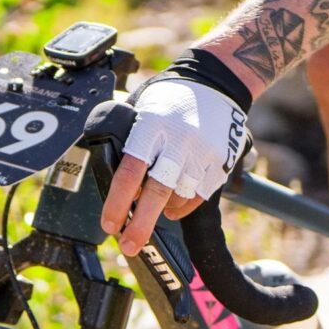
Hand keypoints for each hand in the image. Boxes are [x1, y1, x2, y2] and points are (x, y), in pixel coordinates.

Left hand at [100, 53, 253, 254]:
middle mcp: (179, 140)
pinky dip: (182, 207)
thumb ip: (126, 136)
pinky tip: (172, 206)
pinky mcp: (221, 162)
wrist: (217, 83)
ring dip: (161, 211)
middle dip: (140, 225)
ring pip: (178, 197)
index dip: (118, 202)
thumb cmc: (171, 98)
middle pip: (157, 191)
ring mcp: (203, 152)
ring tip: (152, 212)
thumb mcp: (140, 107)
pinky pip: (199, 196)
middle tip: (128, 245)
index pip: (130, 170)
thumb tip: (107, 174)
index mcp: (152, 125)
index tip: (110, 224)